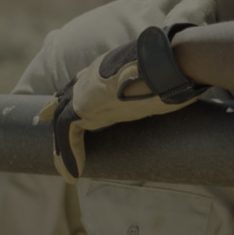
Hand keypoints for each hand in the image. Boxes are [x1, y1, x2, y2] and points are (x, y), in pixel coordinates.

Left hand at [38, 32, 200, 182]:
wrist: (172, 60)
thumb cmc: (179, 65)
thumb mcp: (168, 75)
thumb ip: (167, 82)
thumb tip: (189, 88)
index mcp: (112, 65)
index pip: (87, 78)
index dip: (77, 90)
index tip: (69, 98)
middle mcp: (96, 74)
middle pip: (68, 93)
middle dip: (57, 107)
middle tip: (44, 117)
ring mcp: (89, 89)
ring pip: (65, 117)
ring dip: (62, 143)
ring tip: (63, 166)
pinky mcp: (86, 106)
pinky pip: (68, 133)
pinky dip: (67, 154)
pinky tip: (72, 174)